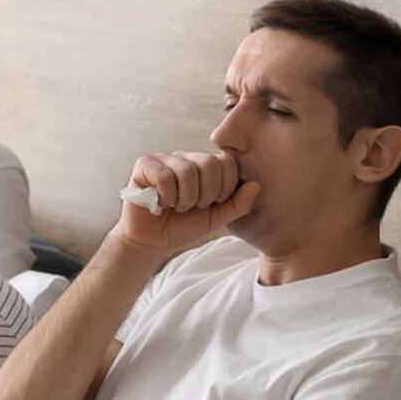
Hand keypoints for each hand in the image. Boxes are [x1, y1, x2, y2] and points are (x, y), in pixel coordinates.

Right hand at [116, 149, 260, 254]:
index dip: (224, 187)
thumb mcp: (216, 218)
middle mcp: (185, 157)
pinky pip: (164, 176)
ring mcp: (164, 158)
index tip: (212, 204)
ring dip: (184, 198)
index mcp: (204, 165)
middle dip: (205, 194)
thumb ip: (238, 204)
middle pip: (209, 163)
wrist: (153, 242)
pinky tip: (160, 203)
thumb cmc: (182, 227)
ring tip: (176, 206)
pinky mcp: (145, 164)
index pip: (226, 161)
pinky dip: (166, 196)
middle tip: (193, 207)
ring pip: (187, 170)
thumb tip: (256, 185)